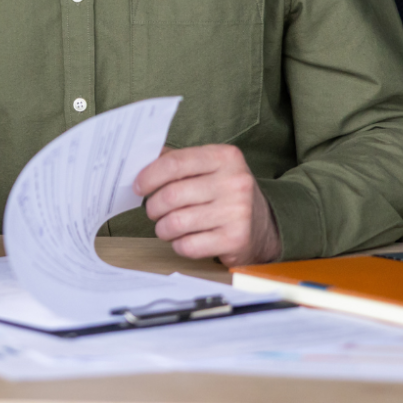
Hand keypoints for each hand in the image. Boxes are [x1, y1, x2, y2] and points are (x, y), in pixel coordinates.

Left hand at [134, 144, 280, 266]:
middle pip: (172, 195)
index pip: (175, 163)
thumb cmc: (226, 193)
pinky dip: (178, 245)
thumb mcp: (210, 168)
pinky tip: (183, 239)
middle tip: (154, 210)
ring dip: (163, 228)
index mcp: (225, 157)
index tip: (138, 186)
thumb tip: (141, 162)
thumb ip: (179, 161)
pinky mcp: (235, 240)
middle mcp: (234, 181)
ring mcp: (237, 211)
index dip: (149, 176)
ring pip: (176, 222)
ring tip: (166, 226)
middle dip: (154, 206)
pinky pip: (188, 246)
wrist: (264, 225)